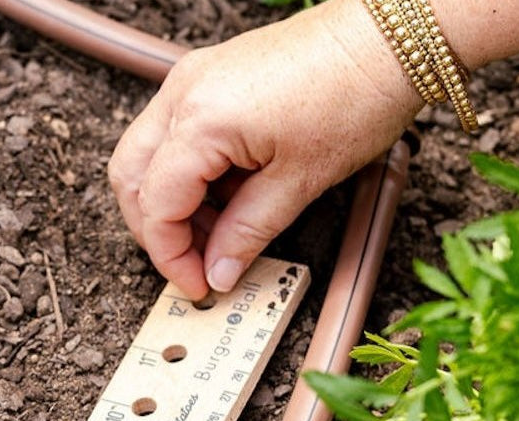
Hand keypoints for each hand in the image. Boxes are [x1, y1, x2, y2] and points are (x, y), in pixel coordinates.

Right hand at [108, 0, 419, 297]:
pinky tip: (227, 194)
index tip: (198, 284)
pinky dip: (187, 172)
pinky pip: (174, 132)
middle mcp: (184, 93)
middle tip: (195, 264)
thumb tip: (218, 272)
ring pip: (146, 154)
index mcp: (202, 120)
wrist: (387, 39)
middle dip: (156, 230)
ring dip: (169, 202)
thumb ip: (247, 232)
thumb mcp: (300, 182)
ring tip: (218, 232)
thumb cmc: (355, 94)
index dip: (170, 254)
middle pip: (131, 177)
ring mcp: (193, 79)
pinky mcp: (209, 76)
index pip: (157, 204)